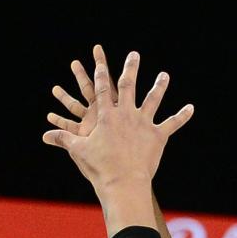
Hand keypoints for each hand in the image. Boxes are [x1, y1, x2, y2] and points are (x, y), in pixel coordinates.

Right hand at [44, 45, 192, 198]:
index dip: (100, 74)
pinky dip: (182, 116)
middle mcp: (126, 114)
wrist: (123, 182)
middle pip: (128, 86)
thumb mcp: (79, 151)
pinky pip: (172, 123)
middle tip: (134, 55)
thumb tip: (45, 136)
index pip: (101, 90)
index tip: (100, 63)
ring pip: (153, 99)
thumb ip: (63, 139)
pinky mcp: (158, 136)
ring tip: (164, 75)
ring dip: (159, 86)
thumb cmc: (99, 167)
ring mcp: (143, 123)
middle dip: (131, 68)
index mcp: (106, 116)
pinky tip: (191, 108)